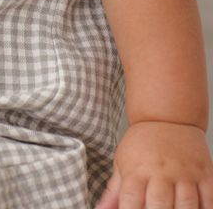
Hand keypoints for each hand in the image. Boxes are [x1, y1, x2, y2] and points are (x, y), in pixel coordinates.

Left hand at [96, 121, 212, 207]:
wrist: (167, 117)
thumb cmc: (143, 143)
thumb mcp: (123, 162)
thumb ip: (114, 191)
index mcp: (137, 170)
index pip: (130, 199)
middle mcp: (160, 171)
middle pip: (159, 204)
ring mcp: (184, 173)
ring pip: (186, 204)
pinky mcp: (204, 174)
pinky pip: (208, 198)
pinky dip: (205, 208)